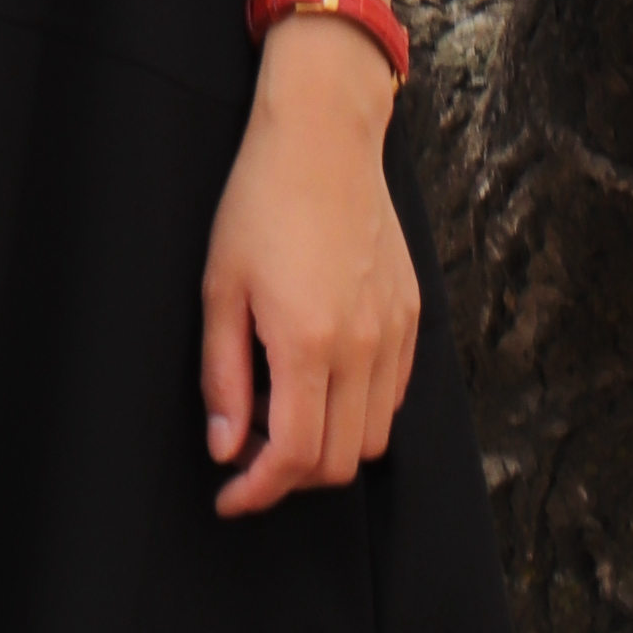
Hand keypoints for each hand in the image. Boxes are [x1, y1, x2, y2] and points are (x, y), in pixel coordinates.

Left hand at [198, 22, 421, 515]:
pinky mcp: (412, 316)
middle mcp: (363, 347)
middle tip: (247, 449)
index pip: (294, 456)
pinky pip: (392, 396)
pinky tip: (320, 379)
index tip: (229, 496)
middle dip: (288, 475)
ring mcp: (394, 333)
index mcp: (309, 342)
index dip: (257, 490)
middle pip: (337, 462)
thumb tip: (226, 449)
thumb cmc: (259, 202)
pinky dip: (358, 411)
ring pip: (372, 438)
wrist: (323, 136)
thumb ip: (223, 377)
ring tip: (281, 407)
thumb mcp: (220, 287)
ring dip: (327, 446)